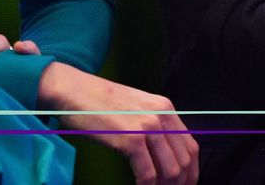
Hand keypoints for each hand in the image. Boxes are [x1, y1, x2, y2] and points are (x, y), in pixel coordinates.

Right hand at [39, 61, 197, 184]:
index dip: (191, 172)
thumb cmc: (98, 101)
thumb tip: (163, 154)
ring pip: (170, 170)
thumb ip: (152, 124)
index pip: (191, 146)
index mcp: (165, 107)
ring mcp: (147, 126)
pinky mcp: (131, 139)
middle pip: (184, 160)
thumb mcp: (135, 107)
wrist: (73, 90)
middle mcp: (161, 115)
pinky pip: (147, 174)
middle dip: (180, 184)